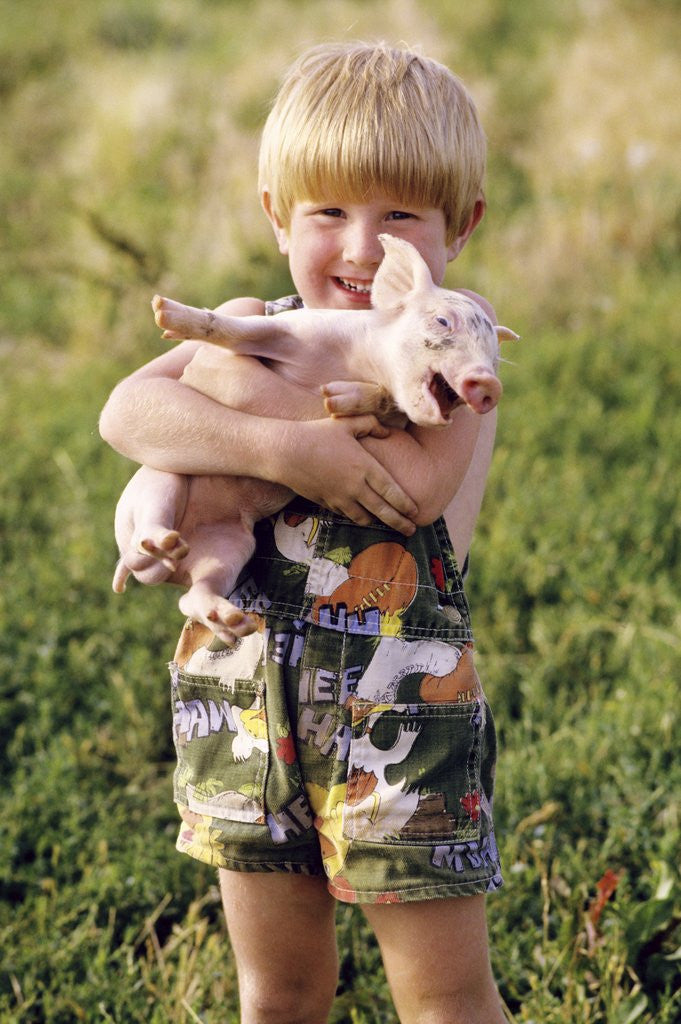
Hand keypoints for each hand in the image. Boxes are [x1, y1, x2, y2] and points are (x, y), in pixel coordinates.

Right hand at [273, 416, 417, 533]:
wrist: (285, 452)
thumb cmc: (316, 434)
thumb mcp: (346, 423)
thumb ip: (370, 424)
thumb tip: (387, 431)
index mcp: (365, 467)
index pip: (392, 492)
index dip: (406, 504)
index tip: (416, 512)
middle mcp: (355, 487)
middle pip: (383, 511)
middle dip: (399, 522)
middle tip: (411, 530)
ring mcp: (340, 498)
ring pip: (364, 518)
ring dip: (377, 521)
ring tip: (386, 523)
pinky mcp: (326, 503)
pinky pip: (346, 514)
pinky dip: (356, 516)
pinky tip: (361, 515)